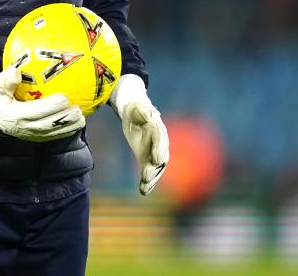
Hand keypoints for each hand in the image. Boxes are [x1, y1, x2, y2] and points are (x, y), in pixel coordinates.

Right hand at [0, 68, 84, 141]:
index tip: (64, 97)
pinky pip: (50, 136)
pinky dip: (64, 132)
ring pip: (51, 134)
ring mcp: (28, 135)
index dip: (51, 106)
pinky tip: (75, 125)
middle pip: (47, 126)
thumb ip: (6, 80)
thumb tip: (16, 70)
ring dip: (67, 128)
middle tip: (78, 111)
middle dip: (64, 120)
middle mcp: (23, 128)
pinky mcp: (33, 137)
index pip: (35, 112)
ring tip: (82, 120)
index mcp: (14, 116)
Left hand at [109, 74, 169, 195]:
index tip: (157, 160)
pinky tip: (143, 191)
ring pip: (156, 168)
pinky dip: (147, 182)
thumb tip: (148, 114)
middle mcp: (160, 144)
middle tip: (146, 177)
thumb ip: (143, 111)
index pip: (160, 140)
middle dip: (154, 168)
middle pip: (160, 158)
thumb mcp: (138, 107)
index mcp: (158, 129)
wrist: (137, 114)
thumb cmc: (137, 109)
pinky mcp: (148, 160)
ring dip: (151, 179)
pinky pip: (150, 172)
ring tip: (144, 187)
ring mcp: (155, 154)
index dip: (159, 150)